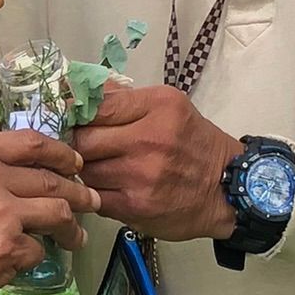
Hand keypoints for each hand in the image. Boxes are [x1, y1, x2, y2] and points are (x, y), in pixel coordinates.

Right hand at [0, 130, 98, 294]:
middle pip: (53, 179)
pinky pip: (37, 250)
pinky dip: (34, 257)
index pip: (32, 142)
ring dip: (71, 228)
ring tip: (75, 237)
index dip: (62, 153)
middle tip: (89, 202)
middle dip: (79, 193)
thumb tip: (20, 184)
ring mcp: (1, 213)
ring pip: (57, 213)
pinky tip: (25, 261)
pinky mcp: (6, 248)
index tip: (76, 163)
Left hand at [72, 86, 241, 241]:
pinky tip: (101, 187)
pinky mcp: (136, 206)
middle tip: (74, 146)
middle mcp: (149, 139)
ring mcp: (142, 175)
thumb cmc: (193, 143)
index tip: (67, 118)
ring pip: (85, 169)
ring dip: (82, 170)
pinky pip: (94, 196)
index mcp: (157, 106)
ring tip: (92, 167)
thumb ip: (124, 98)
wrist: (227, 188)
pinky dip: (91, 192)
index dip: (74, 113)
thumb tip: (78, 88)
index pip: (96, 105)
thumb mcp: (168, 107)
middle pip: (83, 139)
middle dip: (74, 143)